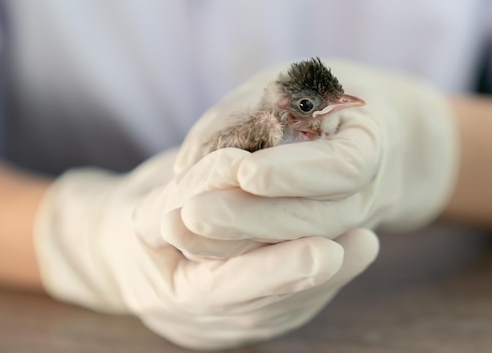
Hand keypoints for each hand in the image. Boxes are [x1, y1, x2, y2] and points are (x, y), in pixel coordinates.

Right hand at [34, 148, 378, 349]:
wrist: (126, 256)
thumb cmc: (135, 223)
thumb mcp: (145, 205)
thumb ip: (186, 190)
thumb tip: (235, 167)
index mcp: (175, 293)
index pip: (228, 287)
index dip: (276, 268)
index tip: (323, 248)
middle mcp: (208, 320)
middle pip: (270, 302)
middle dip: (319, 273)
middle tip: (363, 243)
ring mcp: (233, 323)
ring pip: (288, 306)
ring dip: (330, 276)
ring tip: (366, 242)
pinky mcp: (252, 314)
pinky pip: (292, 302)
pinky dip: (322, 279)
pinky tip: (351, 250)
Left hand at [171, 59, 458, 256]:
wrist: (371, 132)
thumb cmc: (323, 95)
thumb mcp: (290, 83)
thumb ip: (244, 115)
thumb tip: (189, 162)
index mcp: (371, 144)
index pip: (342, 167)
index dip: (293, 173)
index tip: (245, 172)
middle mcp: (365, 194)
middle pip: (314, 218)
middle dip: (251, 217)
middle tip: (194, 213)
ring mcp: (346, 224)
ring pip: (296, 242)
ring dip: (239, 240)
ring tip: (185, 231)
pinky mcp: (320, 237)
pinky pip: (285, 247)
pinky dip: (242, 247)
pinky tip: (197, 243)